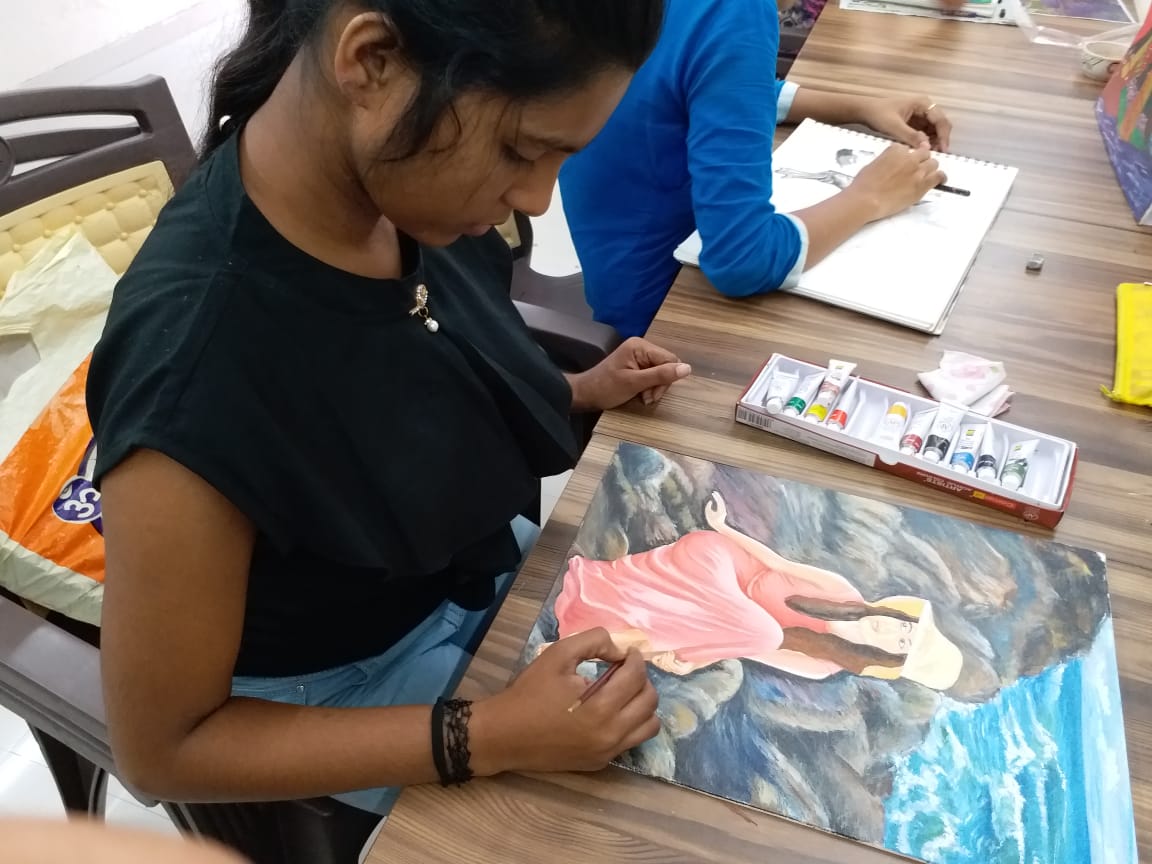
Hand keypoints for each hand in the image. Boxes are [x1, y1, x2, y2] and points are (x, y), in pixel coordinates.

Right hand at [470, 628, 659, 774]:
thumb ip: (594, 642)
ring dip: (642, 705)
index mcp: (601, 707)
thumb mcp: (557, 655)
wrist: (504, 735)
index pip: (637, 677)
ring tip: (622, 693)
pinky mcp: (599, 763)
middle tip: (625, 671)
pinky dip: (629, 724)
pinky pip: (630, 742)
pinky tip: (608, 712)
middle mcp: (611, 734)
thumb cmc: (529, 693)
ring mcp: (607, 752)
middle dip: (642, 680)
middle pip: (649, 702)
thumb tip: (620, 652)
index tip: (627, 653)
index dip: (636, 659)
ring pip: (649, 727)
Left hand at [568, 337, 690, 411]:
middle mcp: (641, 347)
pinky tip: (640, 395)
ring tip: (642, 398)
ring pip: (661, 373)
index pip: (670, 360)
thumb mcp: (634, 383)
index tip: (653, 394)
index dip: (667, 378)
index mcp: (640, 346)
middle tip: (646, 398)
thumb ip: (661, 375)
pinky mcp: (636, 366)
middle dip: (659, 385)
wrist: (585, 394)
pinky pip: (652, 375)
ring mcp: (638, 357)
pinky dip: (649, 387)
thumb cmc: (606, 388)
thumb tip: (687, 368)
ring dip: (654, 388)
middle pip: (666, 366)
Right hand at [704, 491, 728, 530]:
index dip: (716, 496)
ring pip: (722, 502)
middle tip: (714, 492)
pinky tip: (717, 500)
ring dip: (718, 498)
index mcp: (720, 509)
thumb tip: (710, 501)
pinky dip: (719, 501)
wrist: (718, 526)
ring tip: (715, 494)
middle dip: (718, 496)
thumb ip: (708, 506)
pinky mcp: (724, 511)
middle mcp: (723, 509)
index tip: (713, 493)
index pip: (718, 501)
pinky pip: (721, 505)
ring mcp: (724, 510)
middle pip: (721, 501)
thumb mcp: (708, 513)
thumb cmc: (712, 520)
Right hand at [845, 143, 945, 221]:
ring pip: (934, 163)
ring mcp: (918, 171)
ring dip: (930, 167)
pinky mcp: (923, 185)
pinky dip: (940, 177)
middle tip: (917, 168)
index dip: (907, 156)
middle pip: (924, 153)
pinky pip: (939, 176)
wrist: (866, 200)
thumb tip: (891, 164)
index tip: (905, 162)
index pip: (907, 148)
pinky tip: (940, 179)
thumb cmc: (863, 184)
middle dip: (921, 159)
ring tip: (926, 175)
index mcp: (896, 150)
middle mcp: (910, 157)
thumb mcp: (872, 164)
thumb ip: (886, 159)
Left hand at [857, 96, 951, 151]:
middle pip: (940, 125)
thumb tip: (927, 147)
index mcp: (923, 104)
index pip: (940, 120)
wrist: (866, 112)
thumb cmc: (879, 115)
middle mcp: (925, 107)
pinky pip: (926, 133)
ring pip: (934, 130)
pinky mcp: (916, 122)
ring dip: (934, 142)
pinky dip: (926, 142)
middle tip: (937, 155)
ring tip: (929, 154)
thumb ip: (910, 136)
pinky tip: (922, 151)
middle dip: (940, 139)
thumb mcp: (894, 127)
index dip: (943, 136)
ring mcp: (921, 115)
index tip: (943, 150)